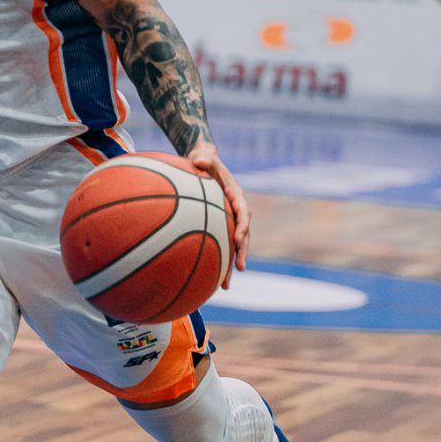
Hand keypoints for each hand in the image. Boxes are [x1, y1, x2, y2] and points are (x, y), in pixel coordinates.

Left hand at [186, 140, 248, 283]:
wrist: (202, 164)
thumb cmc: (203, 161)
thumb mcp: (203, 157)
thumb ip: (204, 159)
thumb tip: (198, 159)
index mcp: (235, 195)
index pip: (242, 212)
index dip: (242, 226)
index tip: (238, 238)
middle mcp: (235, 210)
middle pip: (242, 234)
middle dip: (242, 251)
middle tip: (239, 267)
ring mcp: (228, 220)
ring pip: (234, 245)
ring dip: (231, 264)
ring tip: (225, 284)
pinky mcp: (220, 227)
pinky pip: (221, 245)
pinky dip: (218, 262)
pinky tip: (209, 280)